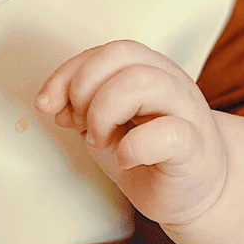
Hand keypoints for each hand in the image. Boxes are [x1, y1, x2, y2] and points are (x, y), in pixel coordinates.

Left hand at [35, 41, 227, 227]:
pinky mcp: (195, 146)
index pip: (103, 51)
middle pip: (120, 54)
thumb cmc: (149, 155)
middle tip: (79, 125)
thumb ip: (81, 105)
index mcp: (148, 69)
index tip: (47, 105)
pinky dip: (132, 148)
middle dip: (83, 90)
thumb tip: (50, 101)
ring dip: (103, 113)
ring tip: (100, 141)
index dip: (67, 74)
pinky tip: (124, 160)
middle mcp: (170, 81)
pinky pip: (166, 132)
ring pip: (139, 82)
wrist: (196, 192)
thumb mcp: (106, 123)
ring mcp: (186, 110)